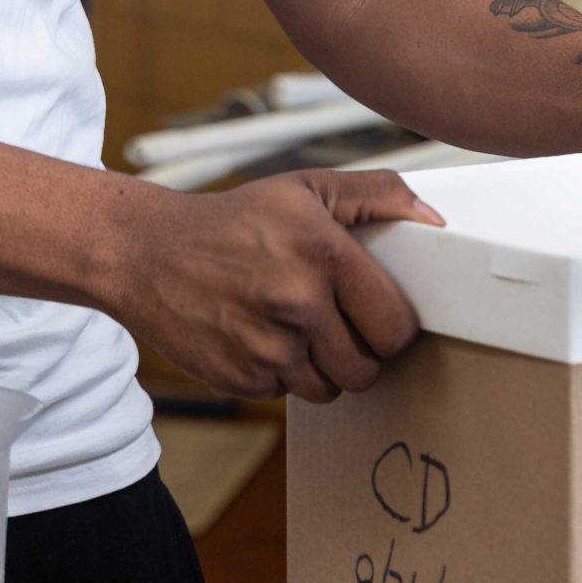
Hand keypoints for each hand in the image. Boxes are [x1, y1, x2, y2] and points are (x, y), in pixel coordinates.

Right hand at [106, 168, 442, 405]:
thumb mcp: (304, 188)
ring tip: (294, 328)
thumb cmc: (233, 220)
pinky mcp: (240, 378)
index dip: (392, 326)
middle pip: (368, 368)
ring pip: (330, 389)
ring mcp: (266, 348)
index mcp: (324, 253)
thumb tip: (436, 220)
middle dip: (360, 352)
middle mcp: (298, 303)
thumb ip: (377, 194)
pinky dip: (279, 374)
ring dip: (321, 367)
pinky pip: (286, 394)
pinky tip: (258, 335)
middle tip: (338, 325)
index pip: (396, 325)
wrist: (144, 252)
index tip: (378, 315)